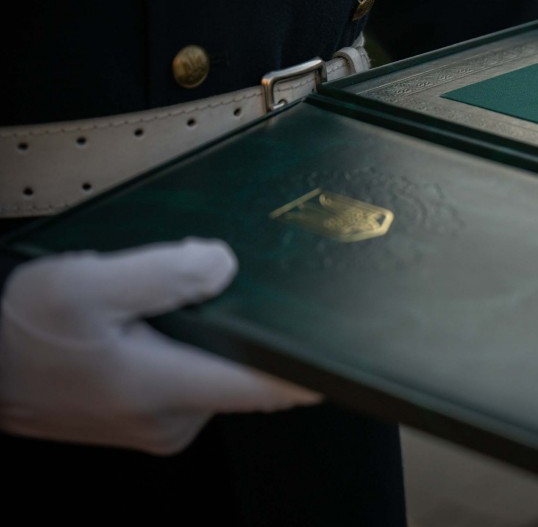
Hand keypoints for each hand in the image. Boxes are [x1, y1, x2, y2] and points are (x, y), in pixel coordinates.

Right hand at [0, 237, 320, 454]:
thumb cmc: (22, 331)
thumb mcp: (84, 284)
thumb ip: (163, 273)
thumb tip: (222, 266)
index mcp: (164, 387)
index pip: (263, 387)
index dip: (309, 371)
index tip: (351, 356)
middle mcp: (172, 418)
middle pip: (241, 370)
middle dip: (242, 330)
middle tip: (220, 287)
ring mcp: (160, 424)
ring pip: (215, 373)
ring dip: (209, 339)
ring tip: (166, 308)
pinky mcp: (148, 421)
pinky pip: (191, 380)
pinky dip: (188, 351)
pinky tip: (156, 327)